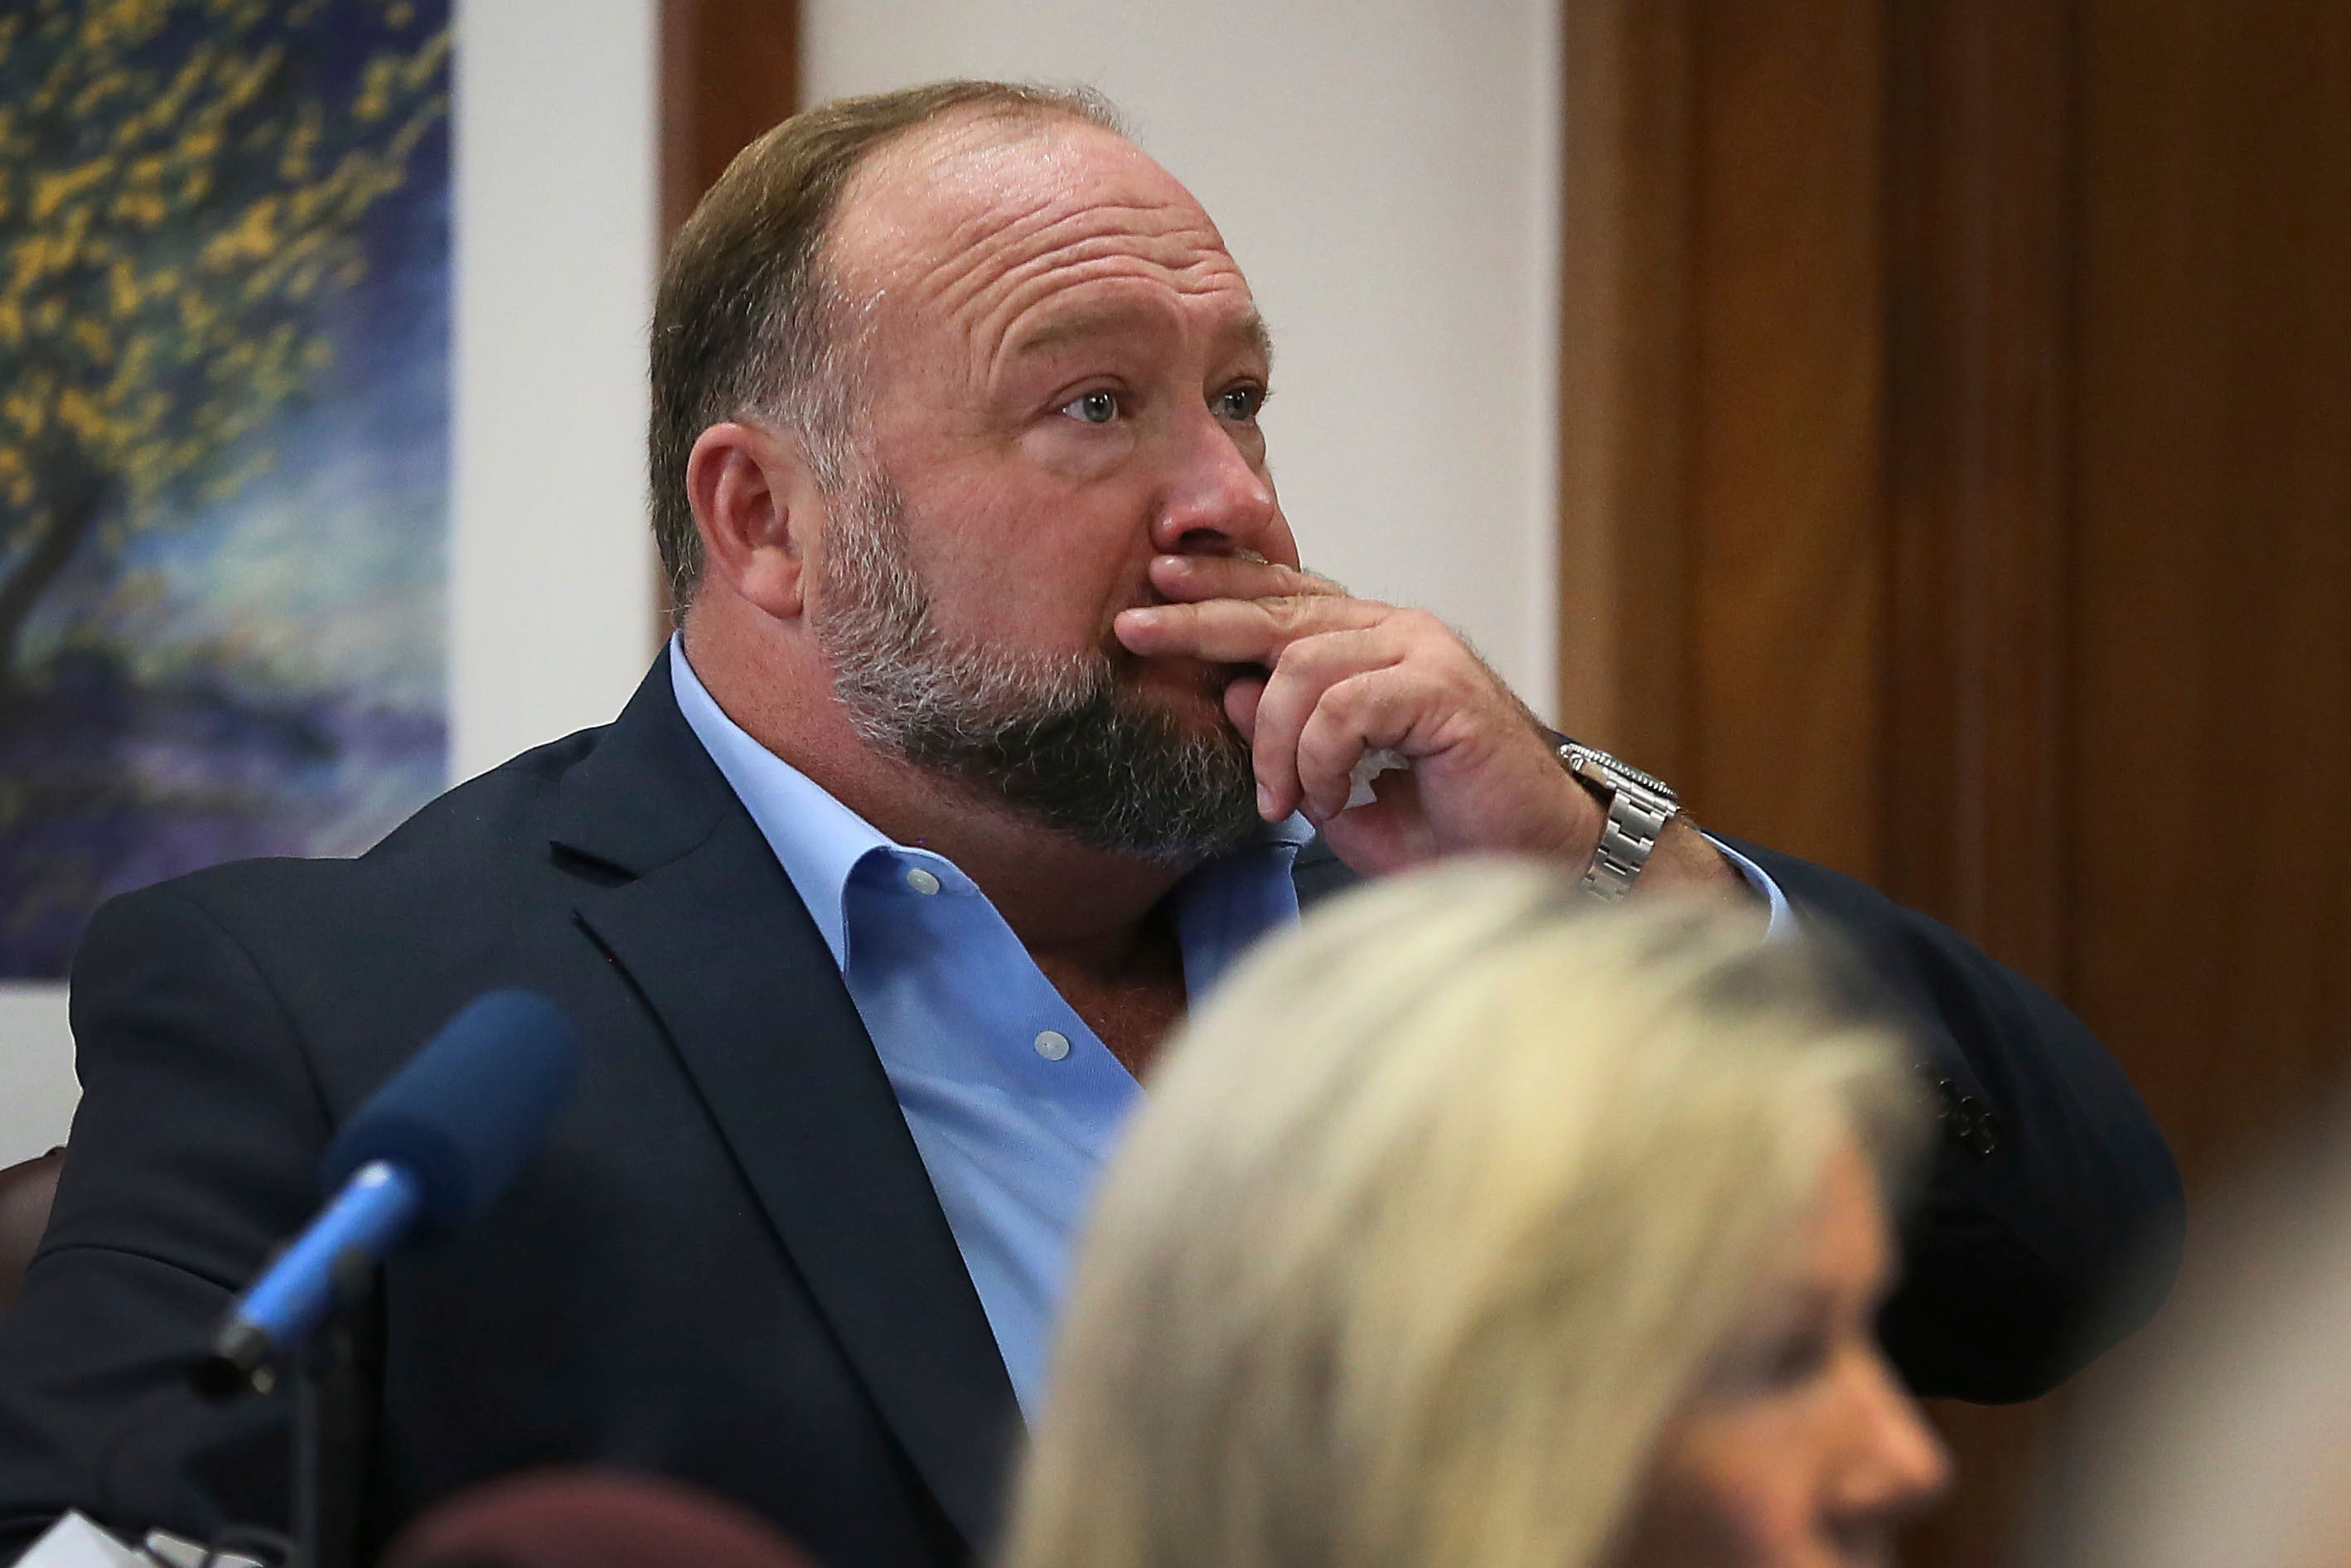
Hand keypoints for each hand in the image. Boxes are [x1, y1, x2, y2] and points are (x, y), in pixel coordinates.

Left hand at [1113, 553, 1604, 876]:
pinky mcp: (1443, 688)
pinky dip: (1321, 760)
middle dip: (1198, 620)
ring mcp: (1424, 652)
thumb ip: (1285, 736)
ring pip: (1302, 666)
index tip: (1156, 584)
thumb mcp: (1336, 784)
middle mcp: (1398, 632)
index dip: (1220, 585)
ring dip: (1275, 744)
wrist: (1530, 859)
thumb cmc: (1441, 828)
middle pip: (1278, 610)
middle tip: (1134, 628)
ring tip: (1283, 802)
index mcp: (1373, 643)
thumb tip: (1227, 689)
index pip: (1284, 597)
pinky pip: (1345, 707)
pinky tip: (1333, 801)